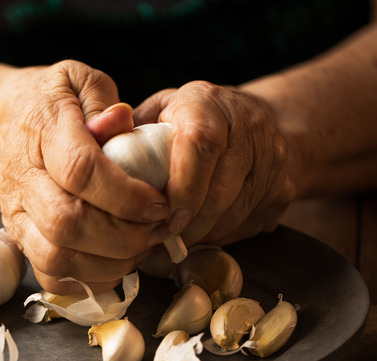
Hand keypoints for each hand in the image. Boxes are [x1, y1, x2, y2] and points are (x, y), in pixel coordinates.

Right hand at [0, 61, 170, 293]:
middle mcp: (23, 179)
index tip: (160, 202)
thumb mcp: (79, 81)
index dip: (125, 194)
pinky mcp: (21, 240)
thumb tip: (122, 121)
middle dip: (123, 236)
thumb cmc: (54, 102)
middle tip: (157, 228)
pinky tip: (117, 260)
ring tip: (142, 246)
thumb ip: (103, 100)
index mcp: (41, 132)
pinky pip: (51, 275)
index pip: (80, 170)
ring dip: (110, 262)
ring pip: (57, 257)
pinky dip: (89, 279)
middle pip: (67, 223)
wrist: (4, 127)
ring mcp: (17, 215)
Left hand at [135, 81, 295, 245]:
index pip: (201, 143)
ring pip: (235, 214)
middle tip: (160, 239)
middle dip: (187, 223)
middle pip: (220, 189)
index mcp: (208, 103)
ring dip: (201, 235)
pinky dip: (220, 236)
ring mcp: (273, 159)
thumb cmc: (188, 122)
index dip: (182, 186)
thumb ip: (127, 133)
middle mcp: (249, 126)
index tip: (164, 216)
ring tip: (174, 240)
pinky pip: (248, 224)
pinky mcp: (283, 189)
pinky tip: (200, 234)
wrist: (259, 123)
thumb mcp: (158, 113)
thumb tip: (92, 150)